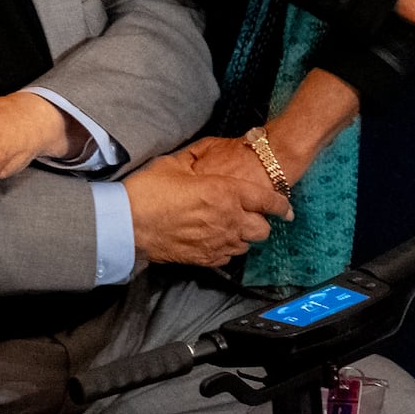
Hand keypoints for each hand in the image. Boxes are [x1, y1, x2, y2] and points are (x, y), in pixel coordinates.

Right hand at [124, 150, 277, 267]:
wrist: (127, 224)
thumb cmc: (148, 192)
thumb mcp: (174, 164)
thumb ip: (196, 159)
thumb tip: (202, 156)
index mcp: (225, 192)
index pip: (268, 201)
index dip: (282, 205)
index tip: (286, 208)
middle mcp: (228, 219)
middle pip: (263, 229)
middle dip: (262, 223)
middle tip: (252, 216)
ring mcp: (217, 242)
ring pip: (247, 245)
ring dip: (244, 237)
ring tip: (232, 228)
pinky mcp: (204, 258)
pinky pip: (228, 257)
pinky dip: (228, 249)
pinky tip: (217, 241)